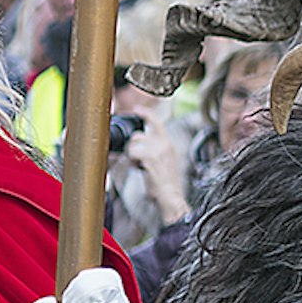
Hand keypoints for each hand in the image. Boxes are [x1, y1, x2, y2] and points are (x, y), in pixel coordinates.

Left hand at [116, 107, 191, 221]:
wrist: (170, 194)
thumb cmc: (163, 180)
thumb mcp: (161, 159)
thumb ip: (153, 148)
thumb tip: (137, 139)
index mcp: (167, 143)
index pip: (157, 122)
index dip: (146, 114)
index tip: (137, 109)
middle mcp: (164, 143)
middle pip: (140, 133)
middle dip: (133, 143)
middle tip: (134, 153)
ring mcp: (158, 150)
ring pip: (134, 143)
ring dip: (131, 154)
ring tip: (138, 165)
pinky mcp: (150, 158)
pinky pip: (132, 153)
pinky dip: (131, 161)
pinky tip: (138, 168)